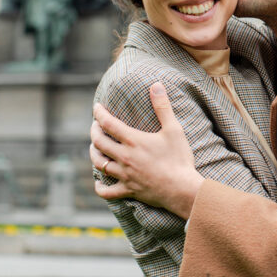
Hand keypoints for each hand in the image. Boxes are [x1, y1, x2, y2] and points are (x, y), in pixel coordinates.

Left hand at [91, 82, 202, 218]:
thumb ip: (163, 107)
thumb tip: (156, 85)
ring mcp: (125, 175)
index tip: (96, 108)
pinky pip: (107, 192)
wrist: (182, 189)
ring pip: (99, 164)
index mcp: (133, 141)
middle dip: (94, 132)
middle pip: (99, 143)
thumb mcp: (174, 129)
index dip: (99, 114)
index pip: (108, 123)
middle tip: (95, 126)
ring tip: (95, 148)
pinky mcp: (128, 190)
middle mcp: (124, 157)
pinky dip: (100, 187)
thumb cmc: (179, 158)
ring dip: (94, 154)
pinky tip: (99, 183)